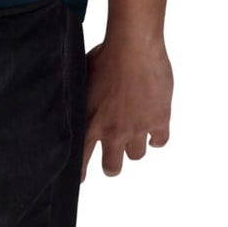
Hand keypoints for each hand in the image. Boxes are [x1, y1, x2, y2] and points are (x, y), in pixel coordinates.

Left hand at [81, 32, 172, 180]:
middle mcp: (112, 131)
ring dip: (135, 147)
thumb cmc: (104, 56)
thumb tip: (67, 101)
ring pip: (136, 155)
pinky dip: (157, 137)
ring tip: (134, 134)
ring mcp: (137, 128)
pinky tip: (153, 128)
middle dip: (112, 165)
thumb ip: (77, 98)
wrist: (134, 47)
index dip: (80, 173)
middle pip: (112, 167)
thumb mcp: (81, 79)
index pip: (81, 160)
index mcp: (90, 122)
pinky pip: (160, 141)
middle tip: (112, 159)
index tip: (80, 180)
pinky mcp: (159, 120)